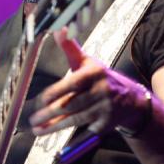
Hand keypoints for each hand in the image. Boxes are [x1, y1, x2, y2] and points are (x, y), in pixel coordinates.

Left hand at [29, 28, 150, 135]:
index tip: (41, 99)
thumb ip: (70, 48)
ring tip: (37, 129)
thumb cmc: (101, 78)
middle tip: (33, 118)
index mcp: (95, 73)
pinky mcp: (105, 125)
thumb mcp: (88, 62)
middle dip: (50, 113)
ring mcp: (104, 110)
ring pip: (76, 119)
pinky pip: (83, 130)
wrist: (131, 100)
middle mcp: (102, 91)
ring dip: (54, 126)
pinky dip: (68, 135)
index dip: (56, 93)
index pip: (73, 84)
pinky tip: (52, 134)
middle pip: (72, 104)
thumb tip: (58, 29)